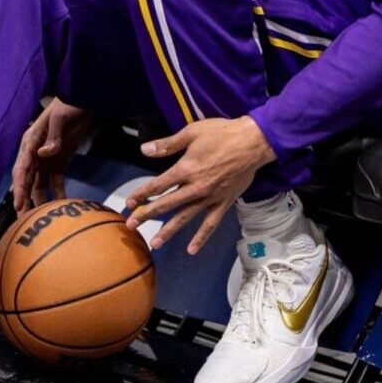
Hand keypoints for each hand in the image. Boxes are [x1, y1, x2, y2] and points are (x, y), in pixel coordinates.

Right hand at [11, 99, 93, 212]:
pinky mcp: (59, 162)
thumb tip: (43, 154)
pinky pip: (55, 182)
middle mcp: (34, 154)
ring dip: (38, 201)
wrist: (83, 103)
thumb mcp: (60, 118)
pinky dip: (57, 193)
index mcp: (30, 142)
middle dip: (24, 200)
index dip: (18, 188)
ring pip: (39, 184)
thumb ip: (53, 136)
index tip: (18, 204)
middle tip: (23, 221)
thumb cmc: (68, 106)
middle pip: (27, 181)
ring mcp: (46, 159)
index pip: (21, 169)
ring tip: (38, 219)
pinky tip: (60, 206)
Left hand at [124, 117, 275, 254]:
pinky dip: (201, 237)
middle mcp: (195, 187)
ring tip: (155, 243)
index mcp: (186, 169)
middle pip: (166, 204)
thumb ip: (167, 144)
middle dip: (147, 215)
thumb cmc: (221, 134)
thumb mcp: (192, 133)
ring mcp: (210, 198)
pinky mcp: (223, 203)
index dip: (142, 194)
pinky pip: (210, 224)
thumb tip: (144, 150)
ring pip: (185, 218)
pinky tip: (191, 250)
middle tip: (131, 225)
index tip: (129, 202)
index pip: (158, 185)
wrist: (252, 143)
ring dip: (168, 231)